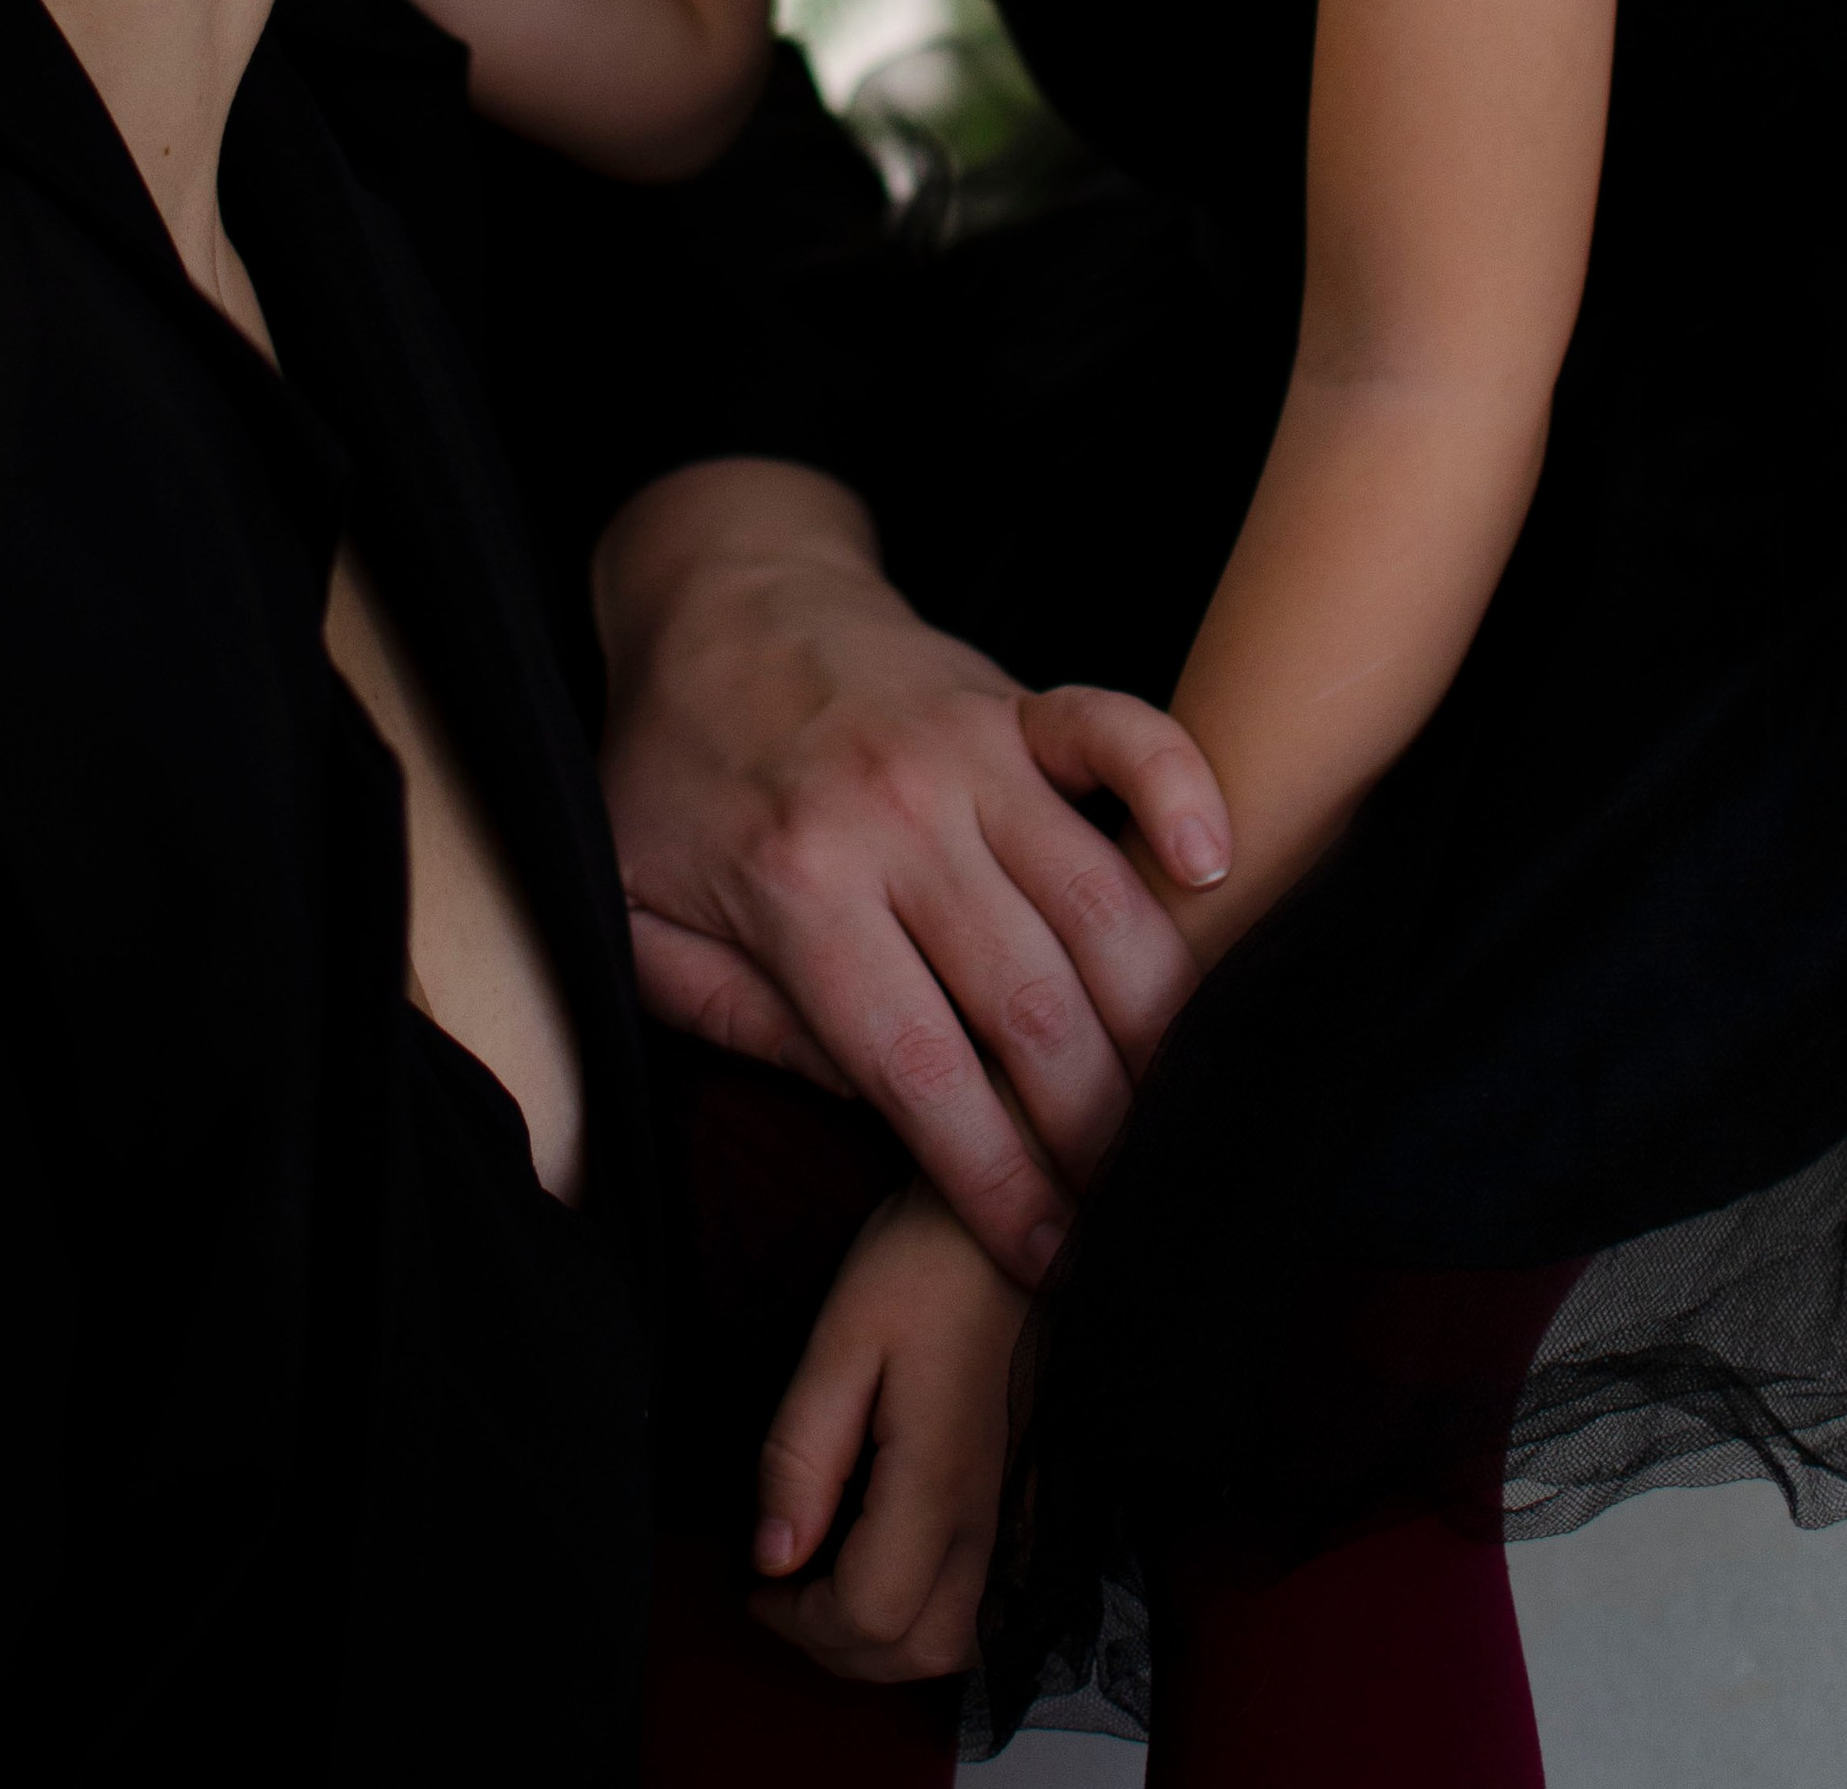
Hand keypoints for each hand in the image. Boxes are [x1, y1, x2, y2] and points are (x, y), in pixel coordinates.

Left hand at [596, 463, 1227, 1282]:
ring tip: (1188, 1105)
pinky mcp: (1015, 698)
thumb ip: (727, 1013)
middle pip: (1028, 1005)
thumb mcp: (635, 904)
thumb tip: (859, 1099)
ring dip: (1157, 1015)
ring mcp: (968, 750)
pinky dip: (1178, 788)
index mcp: (795, 886)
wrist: (714, 591)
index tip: (1047, 1255)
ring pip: (1097, 901)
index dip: (993, 1177)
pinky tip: (1212, 868)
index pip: (916, 1068)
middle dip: (1094, 1127)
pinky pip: (1120, 733)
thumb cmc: (672, 764)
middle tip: (1135, 1204)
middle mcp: (895, 819)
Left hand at [748, 1175, 1024, 1684]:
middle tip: (784, 1593)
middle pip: (921, 1654)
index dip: (797, 1620)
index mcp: (941, 1481)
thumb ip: (801, 1454)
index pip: (869, 1616)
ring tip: (833, 1580)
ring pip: (968, 1641)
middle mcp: (996, 1515)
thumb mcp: (842, 1337)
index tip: (755, 1582)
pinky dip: (939, 1610)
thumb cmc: (929, 1262)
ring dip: (892, 1641)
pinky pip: (997, 1597)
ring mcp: (1028, 1509)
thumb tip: (769, 1556)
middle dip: (838, 1647)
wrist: (1020, 1214)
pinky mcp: (1041, 1493)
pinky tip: (897, 1557)